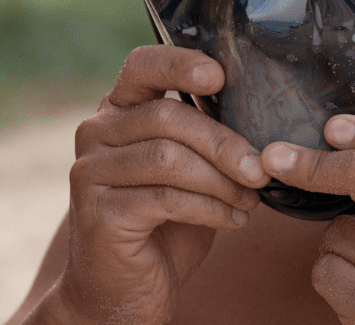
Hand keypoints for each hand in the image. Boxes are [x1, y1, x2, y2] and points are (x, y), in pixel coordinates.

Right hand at [56, 46, 270, 324]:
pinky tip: (236, 220)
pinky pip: (164, 198)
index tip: (220, 77)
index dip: (181, 64)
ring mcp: (89, 172)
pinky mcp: (95, 213)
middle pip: (168, 117)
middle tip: (262, 168)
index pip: (143, 65)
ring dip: (221, 179)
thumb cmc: (167, 220)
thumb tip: (264, 108)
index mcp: (119, 108)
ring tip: (252, 197)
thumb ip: (206, 132)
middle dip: (224, 142)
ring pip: (168, 158)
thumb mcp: (190, 166)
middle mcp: (96, 132)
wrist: (124, 291)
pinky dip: (210, 208)